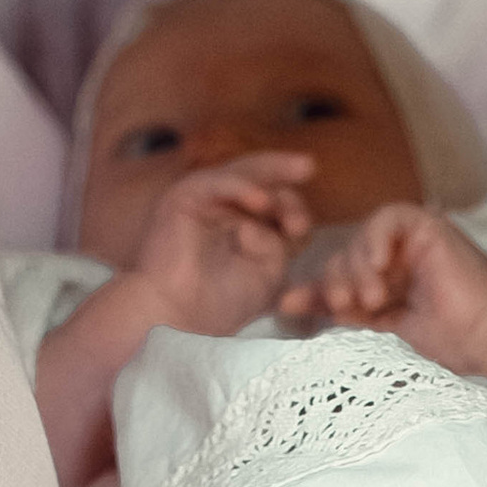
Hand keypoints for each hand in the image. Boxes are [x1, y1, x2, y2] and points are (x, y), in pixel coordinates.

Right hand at [128, 151, 314, 334]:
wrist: (178, 320)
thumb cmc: (220, 305)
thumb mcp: (267, 274)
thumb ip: (279, 244)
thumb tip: (281, 224)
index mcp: (246, 224)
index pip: (277, 205)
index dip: (295, 211)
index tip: (302, 230)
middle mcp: (225, 207)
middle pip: (261, 179)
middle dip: (285, 176)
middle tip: (308, 167)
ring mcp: (204, 200)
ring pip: (242, 173)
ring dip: (270, 174)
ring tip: (296, 176)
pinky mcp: (183, 198)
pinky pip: (217, 183)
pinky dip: (240, 188)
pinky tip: (261, 200)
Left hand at [274, 205, 486, 371]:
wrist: (486, 338)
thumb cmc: (445, 343)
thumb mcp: (377, 330)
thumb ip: (337, 312)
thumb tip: (283, 304)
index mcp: (384, 287)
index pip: (336, 280)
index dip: (313, 292)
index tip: (290, 307)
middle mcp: (396, 261)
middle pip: (343, 257)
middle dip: (337, 281)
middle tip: (344, 304)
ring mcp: (411, 242)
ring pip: (362, 238)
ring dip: (358, 267)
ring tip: (372, 298)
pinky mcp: (428, 225)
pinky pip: (389, 217)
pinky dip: (377, 237)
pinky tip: (380, 264)